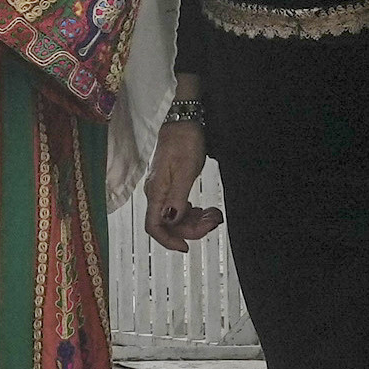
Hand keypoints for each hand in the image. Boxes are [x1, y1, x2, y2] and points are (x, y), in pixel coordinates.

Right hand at [144, 115, 220, 252]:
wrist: (183, 122)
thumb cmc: (184, 142)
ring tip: (214, 214)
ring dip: (195, 221)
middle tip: (213, 221)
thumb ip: (178, 198)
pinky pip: (178, 207)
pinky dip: (193, 212)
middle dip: (191, 228)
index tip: (186, 247)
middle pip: (168, 224)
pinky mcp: (170, 185)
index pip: (154, 226)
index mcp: (156, 192)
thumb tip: (172, 220)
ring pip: (175, 217)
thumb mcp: (186, 171)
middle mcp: (155, 193)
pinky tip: (205, 209)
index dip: (168, 240)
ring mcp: (162, 189)